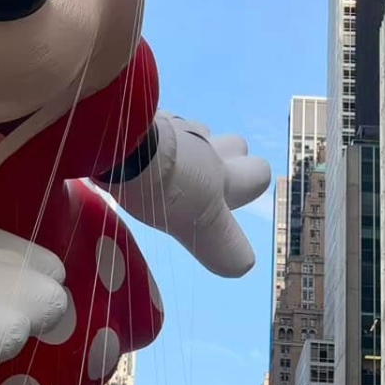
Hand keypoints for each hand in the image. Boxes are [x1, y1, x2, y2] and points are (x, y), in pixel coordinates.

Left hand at [115, 113, 269, 277]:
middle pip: (235, 146)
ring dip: (188, 148)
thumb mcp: (199, 225)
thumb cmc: (166, 187)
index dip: (249, 187)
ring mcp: (176, 128)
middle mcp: (206, 147)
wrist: (124, 144)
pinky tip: (136, 158)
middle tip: (198, 185)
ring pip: (196, 134)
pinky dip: (155, 140)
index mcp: (224, 176)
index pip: (259, 174)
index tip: (227, 204)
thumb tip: (243, 265)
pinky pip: (160, 126)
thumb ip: (223, 246)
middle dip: (226, 161)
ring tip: (164, 171)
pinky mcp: (147, 119)